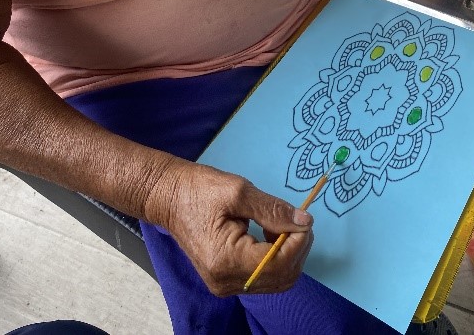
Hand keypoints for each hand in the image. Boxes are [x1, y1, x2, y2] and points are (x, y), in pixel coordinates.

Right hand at [145, 160, 312, 295]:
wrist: (168, 197)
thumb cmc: (199, 189)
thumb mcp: (239, 191)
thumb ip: (273, 209)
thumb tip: (304, 221)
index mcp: (226, 260)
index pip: (278, 263)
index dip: (299, 242)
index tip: (305, 219)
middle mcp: (225, 281)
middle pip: (280, 278)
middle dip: (297, 249)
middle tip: (298, 221)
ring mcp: (224, 284)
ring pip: (274, 280)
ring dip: (288, 255)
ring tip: (283, 225)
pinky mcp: (225, 280)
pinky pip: (262, 277)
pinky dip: (275, 258)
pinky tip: (271, 235)